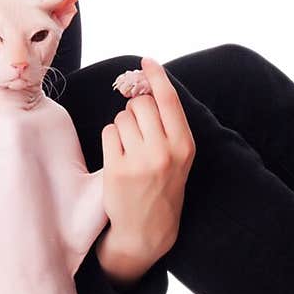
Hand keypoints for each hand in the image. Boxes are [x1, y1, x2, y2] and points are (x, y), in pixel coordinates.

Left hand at [100, 56, 195, 263]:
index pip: (169, 100)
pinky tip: (117, 158)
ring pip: (122, 117)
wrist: (147, 232)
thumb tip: (145, 87)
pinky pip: (108, 133)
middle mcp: (165, 151)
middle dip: (134, 109)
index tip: (146, 61)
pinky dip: (110, 140)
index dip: (156, 76)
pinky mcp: (117, 169)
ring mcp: (141, 160)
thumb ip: (167, 125)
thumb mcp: (178, 157)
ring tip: (129, 150)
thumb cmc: (162, 187)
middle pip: (141, 104)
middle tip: (137, 130)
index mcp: (184, 145)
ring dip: (121, 126)